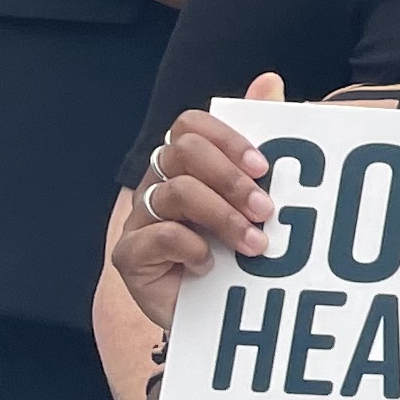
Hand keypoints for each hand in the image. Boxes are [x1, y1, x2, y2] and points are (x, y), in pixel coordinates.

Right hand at [114, 78, 285, 329]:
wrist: (223, 320)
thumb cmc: (241, 253)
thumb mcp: (260, 199)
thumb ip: (262, 142)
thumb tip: (269, 79)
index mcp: (186, 166)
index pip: (189, 125)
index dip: (226, 138)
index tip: (265, 166)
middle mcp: (157, 185)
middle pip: (182, 154)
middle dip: (231, 179)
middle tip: (267, 210)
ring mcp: (140, 220)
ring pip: (175, 194)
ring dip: (224, 218)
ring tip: (257, 245)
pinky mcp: (129, 257)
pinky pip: (158, 236)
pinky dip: (193, 249)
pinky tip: (211, 267)